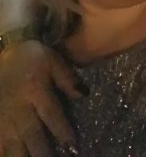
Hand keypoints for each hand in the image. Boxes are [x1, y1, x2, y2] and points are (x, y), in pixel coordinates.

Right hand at [0, 41, 82, 156]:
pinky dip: (5, 152)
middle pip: (32, 134)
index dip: (62, 132)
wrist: (5, 51)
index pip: (51, 114)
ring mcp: (4, 116)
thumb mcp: (53, 61)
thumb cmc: (33, 58)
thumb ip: (68, 78)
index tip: (73, 148)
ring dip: (23, 156)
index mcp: (35, 90)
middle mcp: (19, 106)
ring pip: (12, 143)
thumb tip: (85, 94)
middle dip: (42, 152)